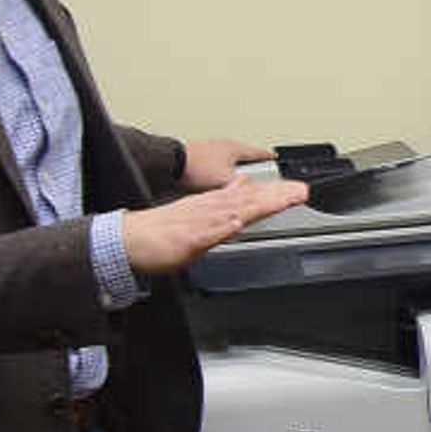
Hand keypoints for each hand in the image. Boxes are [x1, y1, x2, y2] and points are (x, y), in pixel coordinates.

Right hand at [122, 177, 309, 275]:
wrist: (129, 240)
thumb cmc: (161, 232)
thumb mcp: (199, 215)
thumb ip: (222, 206)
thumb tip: (240, 194)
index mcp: (212, 206)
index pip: (248, 197)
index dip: (274, 193)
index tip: (298, 191)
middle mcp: (208, 210)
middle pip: (247, 201)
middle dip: (275, 196)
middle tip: (301, 192)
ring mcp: (198, 223)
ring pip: (232, 212)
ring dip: (256, 206)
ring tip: (280, 201)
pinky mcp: (186, 239)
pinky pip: (206, 233)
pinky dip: (222, 227)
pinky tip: (236, 222)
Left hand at [177, 138, 272, 191]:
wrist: (170, 163)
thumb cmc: (197, 167)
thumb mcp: (228, 181)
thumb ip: (244, 186)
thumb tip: (256, 191)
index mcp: (234, 148)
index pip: (258, 152)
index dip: (267, 156)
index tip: (274, 156)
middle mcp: (222, 144)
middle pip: (241, 154)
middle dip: (248, 163)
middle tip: (252, 171)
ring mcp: (207, 147)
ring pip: (225, 157)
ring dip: (229, 166)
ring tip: (228, 178)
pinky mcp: (195, 154)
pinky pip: (211, 161)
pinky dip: (214, 168)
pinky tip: (210, 179)